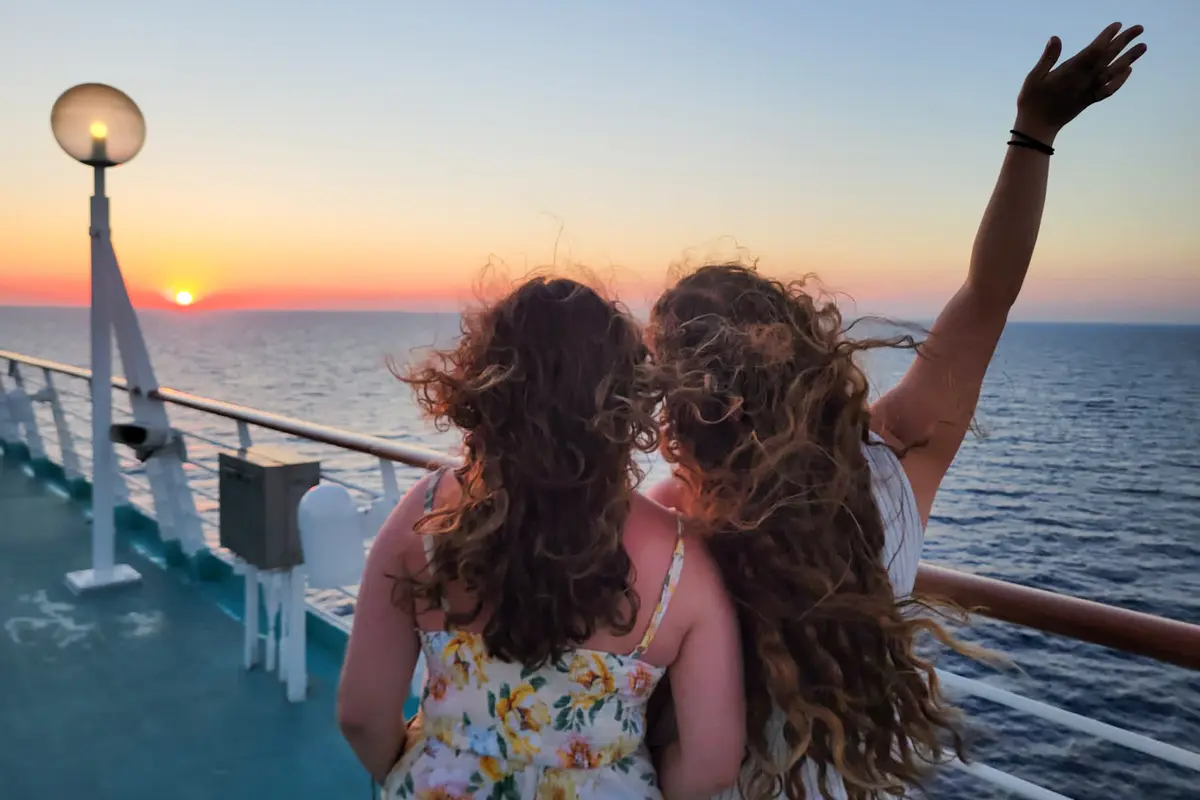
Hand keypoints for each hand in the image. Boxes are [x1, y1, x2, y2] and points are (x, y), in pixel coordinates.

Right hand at [1015, 22, 1146, 142]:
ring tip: (1143, 46)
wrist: (1037, 128)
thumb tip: (1055, 38)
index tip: (1117, 25)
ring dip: (1130, 58)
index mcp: (1071, 72)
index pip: (1094, 50)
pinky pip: (1110, 89)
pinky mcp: (1090, 99)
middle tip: (1140, 28)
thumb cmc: (1032, 101)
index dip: (1107, 37)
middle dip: (1124, 41)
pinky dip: (1121, 79)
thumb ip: (1047, 58)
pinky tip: (1129, 70)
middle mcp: (1084, 80)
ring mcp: (1089, 90)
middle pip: (1108, 57)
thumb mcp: (1034, 77)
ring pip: (1114, 71)